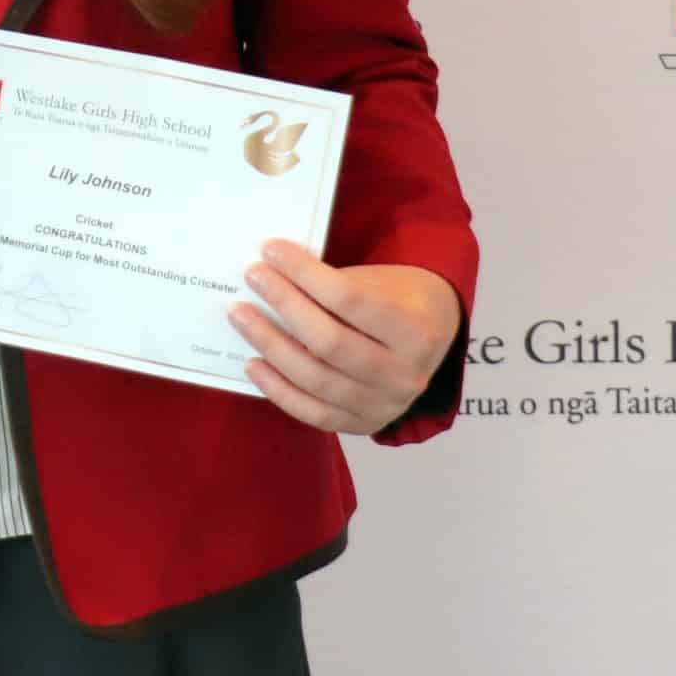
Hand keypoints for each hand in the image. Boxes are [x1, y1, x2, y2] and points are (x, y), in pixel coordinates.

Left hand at [230, 242, 461, 434]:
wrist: (434, 338)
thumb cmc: (397, 300)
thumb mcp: (379, 282)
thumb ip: (333, 285)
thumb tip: (272, 276)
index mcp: (415, 331)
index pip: (348, 299)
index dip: (304, 273)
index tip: (271, 250)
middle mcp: (405, 375)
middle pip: (329, 342)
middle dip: (284, 305)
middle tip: (252, 277)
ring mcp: (386, 406)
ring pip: (316, 380)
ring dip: (270, 345)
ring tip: (240, 316)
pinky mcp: (364, 425)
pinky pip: (313, 413)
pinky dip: (278, 389)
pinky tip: (252, 362)